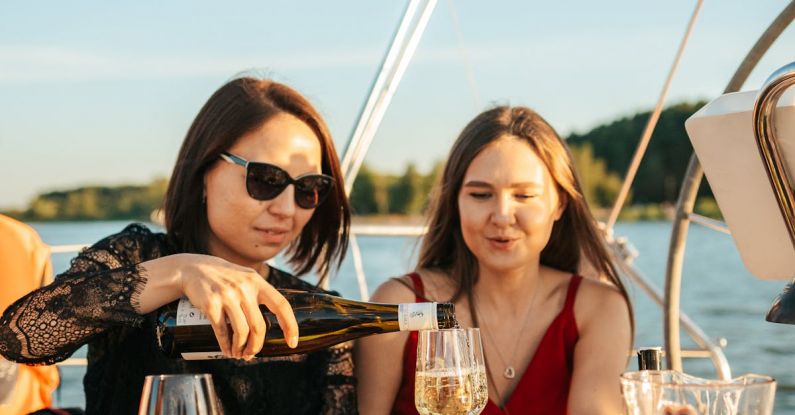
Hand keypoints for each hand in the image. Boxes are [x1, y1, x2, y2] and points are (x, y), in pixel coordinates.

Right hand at [139, 254, 298, 358]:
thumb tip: (277, 318)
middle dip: (256, 346)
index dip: (290, 325)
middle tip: (251, 354)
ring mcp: (227, 296)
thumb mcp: (246, 277)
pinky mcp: (211, 304)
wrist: (193, 269)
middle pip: (258, 326)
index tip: (292, 342)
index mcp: (257, 282)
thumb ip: (260, 292)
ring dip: (240, 348)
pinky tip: (227, 351)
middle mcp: (244, 288)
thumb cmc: (224, 277)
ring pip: (241, 331)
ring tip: (238, 354)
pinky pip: (222, 331)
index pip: (281, 305)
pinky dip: (225, 345)